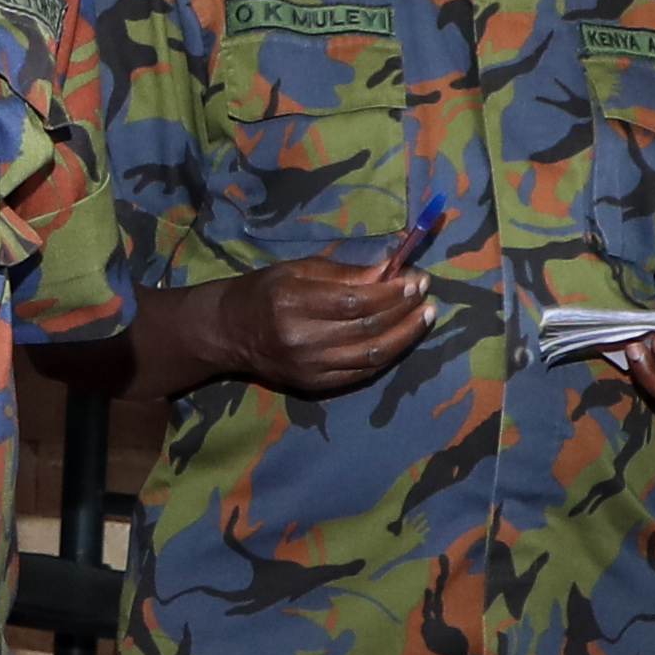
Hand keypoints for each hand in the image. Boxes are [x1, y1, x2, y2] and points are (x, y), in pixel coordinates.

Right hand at [212, 256, 437, 399]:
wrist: (229, 332)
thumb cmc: (265, 291)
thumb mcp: (298, 269)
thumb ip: (344, 273)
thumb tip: (389, 272)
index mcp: (293, 303)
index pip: (356, 301)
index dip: (392, 292)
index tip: (416, 279)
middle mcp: (302, 339)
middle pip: (368, 328)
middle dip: (404, 310)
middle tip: (425, 293)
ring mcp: (309, 367)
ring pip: (371, 355)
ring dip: (405, 335)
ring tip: (424, 316)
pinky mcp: (314, 385)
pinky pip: (361, 373)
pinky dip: (387, 355)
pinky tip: (401, 338)